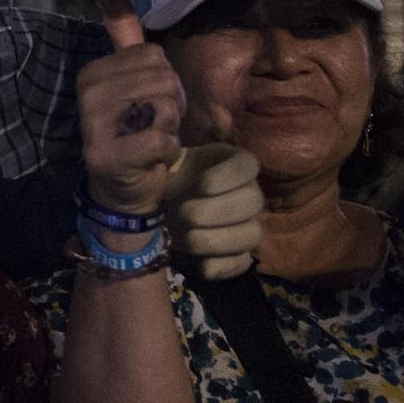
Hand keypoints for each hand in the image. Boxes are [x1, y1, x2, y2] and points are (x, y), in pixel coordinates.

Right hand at [76, 0, 183, 221]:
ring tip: (152, 139)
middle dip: (171, 106)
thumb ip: (124, 41)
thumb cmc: (134, 131)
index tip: (150, 103)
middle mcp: (88, 95)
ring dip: (169, 128)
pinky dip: (167, 151)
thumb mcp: (131, 83)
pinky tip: (151, 158)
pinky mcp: (107, 155)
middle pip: (162, 81)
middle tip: (154, 125)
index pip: (154, 56)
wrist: (122, 189)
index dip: (166, 81)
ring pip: (163, 108)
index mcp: (92, 73)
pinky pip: (161, 139)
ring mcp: (94, 126)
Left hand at [169, 144, 263, 278]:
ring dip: (218, 239)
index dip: (230, 176)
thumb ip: (160, 147)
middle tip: (185, 213)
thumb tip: (162, 136)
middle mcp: (245, 192)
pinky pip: (242, 263)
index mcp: (228, 163)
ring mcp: (244, 224)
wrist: (149, 209)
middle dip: (218, 210)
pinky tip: (201, 265)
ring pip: (252, 233)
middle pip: (254, 201)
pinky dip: (224, 267)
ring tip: (186, 237)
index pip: (249, 165)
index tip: (201, 184)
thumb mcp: (156, 159)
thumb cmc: (156, 179)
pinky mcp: (235, 253)